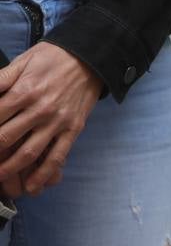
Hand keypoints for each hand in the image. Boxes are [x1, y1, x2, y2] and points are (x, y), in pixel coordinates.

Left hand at [0, 42, 101, 193]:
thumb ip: (0, 80)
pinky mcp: (72, 130)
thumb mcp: (21, 62)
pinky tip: (33, 186)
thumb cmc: (51, 59)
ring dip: (11, 169)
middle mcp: (39, 110)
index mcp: (23, 92)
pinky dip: (44, 173)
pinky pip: (57, 156)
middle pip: (7, 137)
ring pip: (29, 152)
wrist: (88, 60)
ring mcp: (57, 123)